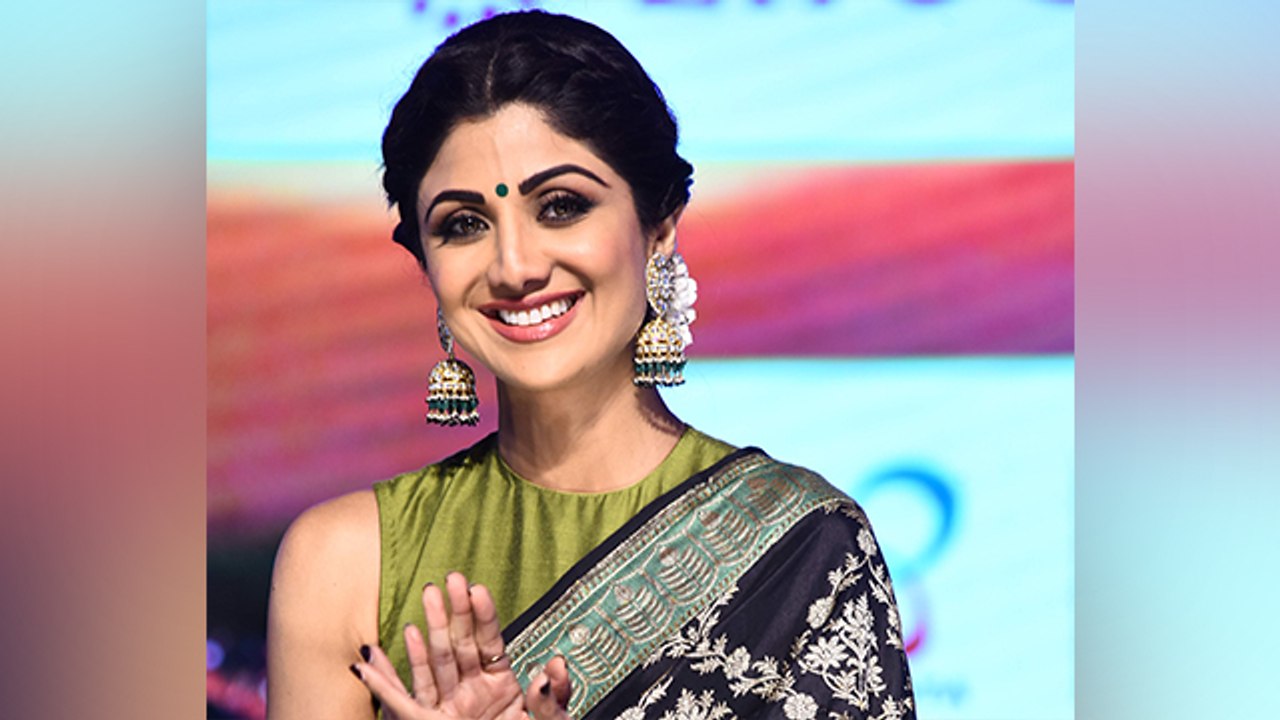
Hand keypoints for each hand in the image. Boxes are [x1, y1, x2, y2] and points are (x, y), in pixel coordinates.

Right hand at [350, 572, 573, 718]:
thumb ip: (553, 697)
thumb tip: (553, 666)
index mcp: (500, 685)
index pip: (489, 641)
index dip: (482, 615)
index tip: (476, 589)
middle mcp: (471, 691)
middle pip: (459, 645)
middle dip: (453, 612)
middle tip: (450, 579)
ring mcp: (450, 707)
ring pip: (433, 664)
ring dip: (427, 632)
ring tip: (423, 600)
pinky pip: (403, 704)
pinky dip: (383, 683)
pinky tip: (370, 661)